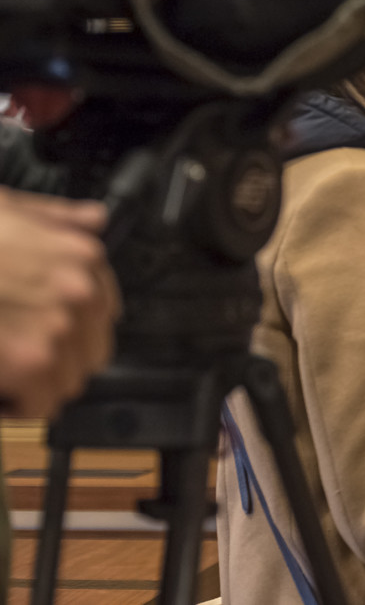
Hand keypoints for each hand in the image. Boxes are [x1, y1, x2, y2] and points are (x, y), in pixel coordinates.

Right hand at [0, 188, 118, 417]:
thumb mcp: (12, 208)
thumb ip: (56, 218)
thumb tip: (93, 218)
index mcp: (79, 256)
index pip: (103, 310)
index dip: (73, 329)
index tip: (49, 338)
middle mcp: (79, 291)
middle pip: (90, 352)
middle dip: (57, 363)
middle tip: (21, 365)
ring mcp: (58, 326)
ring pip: (67, 383)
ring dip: (37, 388)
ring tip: (7, 380)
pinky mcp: (30, 361)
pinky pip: (38, 405)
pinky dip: (17, 408)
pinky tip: (3, 397)